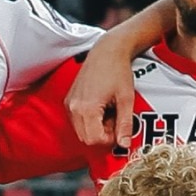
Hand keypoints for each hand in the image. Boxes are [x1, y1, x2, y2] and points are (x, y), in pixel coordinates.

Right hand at [67, 33, 138, 148]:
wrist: (107, 51)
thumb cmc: (117, 70)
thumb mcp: (126, 100)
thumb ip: (125, 125)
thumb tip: (124, 145)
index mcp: (86, 108)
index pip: (94, 140)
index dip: (109, 138)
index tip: (119, 126)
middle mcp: (74, 107)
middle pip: (86, 138)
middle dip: (102, 134)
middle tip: (114, 118)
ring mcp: (70, 103)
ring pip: (81, 131)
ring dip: (96, 128)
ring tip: (108, 111)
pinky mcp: (69, 100)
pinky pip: (78, 121)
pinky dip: (90, 121)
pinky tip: (100, 107)